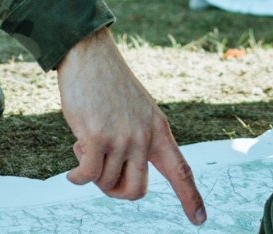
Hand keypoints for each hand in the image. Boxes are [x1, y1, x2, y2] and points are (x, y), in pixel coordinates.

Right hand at [57, 28, 205, 223]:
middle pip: (136, 190)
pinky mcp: (97, 136)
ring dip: (91, 174)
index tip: (200, 220)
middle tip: (101, 173)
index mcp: (159, 130)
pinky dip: (76, 177)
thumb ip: (136, 141)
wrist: (89, 55)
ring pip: (106, 182)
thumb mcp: (135, 111)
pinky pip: (87, 176)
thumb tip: (116, 177)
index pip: (181, 170)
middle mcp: (144, 137)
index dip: (190, 197)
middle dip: (115, 191)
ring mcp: (122, 137)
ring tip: (85, 145)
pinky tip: (72, 170)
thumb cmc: (108, 85)